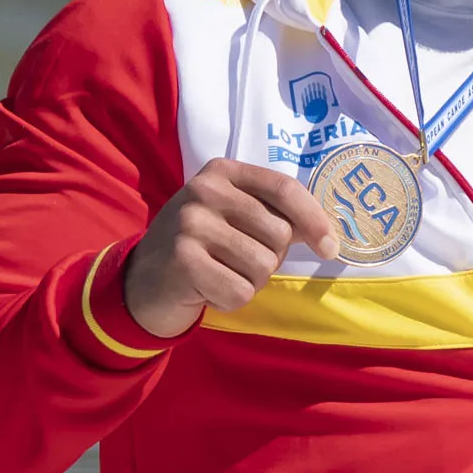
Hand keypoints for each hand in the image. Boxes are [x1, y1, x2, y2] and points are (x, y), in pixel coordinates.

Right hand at [122, 158, 339, 338]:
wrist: (142, 280)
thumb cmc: (201, 245)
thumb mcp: (233, 215)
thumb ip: (275, 215)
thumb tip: (327, 236)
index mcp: (222, 171)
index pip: (284, 189)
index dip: (314, 219)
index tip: (330, 248)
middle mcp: (204, 191)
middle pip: (279, 234)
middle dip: (270, 257)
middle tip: (237, 260)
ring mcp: (190, 225)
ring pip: (263, 266)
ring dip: (250, 281)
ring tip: (221, 273)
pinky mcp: (183, 261)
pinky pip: (241, 292)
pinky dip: (230, 300)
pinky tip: (206, 289)